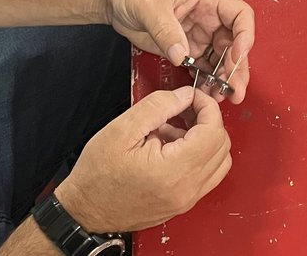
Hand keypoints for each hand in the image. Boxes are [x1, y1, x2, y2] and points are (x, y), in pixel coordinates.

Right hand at [55, 87, 230, 231]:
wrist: (84, 211)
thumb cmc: (97, 175)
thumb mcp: (123, 129)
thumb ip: (158, 106)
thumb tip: (186, 95)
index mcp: (173, 171)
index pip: (213, 131)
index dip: (207, 106)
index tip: (193, 96)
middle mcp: (186, 190)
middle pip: (222, 145)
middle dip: (208, 120)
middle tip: (186, 107)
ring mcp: (186, 200)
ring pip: (219, 161)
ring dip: (206, 138)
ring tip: (176, 127)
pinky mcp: (182, 203)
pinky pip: (207, 175)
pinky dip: (200, 155)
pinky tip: (173, 145)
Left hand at [105, 0, 254, 102]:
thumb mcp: (151, 6)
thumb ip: (167, 31)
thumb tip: (182, 54)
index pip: (239, 15)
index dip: (244, 35)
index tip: (238, 56)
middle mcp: (207, 18)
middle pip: (234, 43)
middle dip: (237, 67)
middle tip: (235, 89)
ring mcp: (197, 34)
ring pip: (220, 59)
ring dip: (223, 78)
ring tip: (220, 96)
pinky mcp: (185, 49)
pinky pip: (202, 67)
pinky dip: (205, 81)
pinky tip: (204, 92)